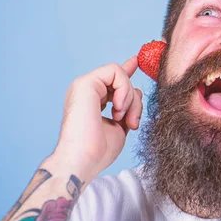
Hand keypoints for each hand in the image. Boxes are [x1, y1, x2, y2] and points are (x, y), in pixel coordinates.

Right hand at [46, 57, 142, 181]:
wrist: (83, 160)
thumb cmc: (99, 151)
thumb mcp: (120, 126)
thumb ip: (127, 108)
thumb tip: (137, 91)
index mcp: (92, 100)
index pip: (111, 80)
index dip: (126, 69)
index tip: (136, 60)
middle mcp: (86, 91)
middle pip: (122, 80)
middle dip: (134, 101)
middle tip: (133, 123)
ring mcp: (84, 85)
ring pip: (120, 74)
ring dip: (130, 98)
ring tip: (123, 119)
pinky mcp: (86, 83)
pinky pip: (115, 71)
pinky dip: (124, 90)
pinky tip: (118, 109)